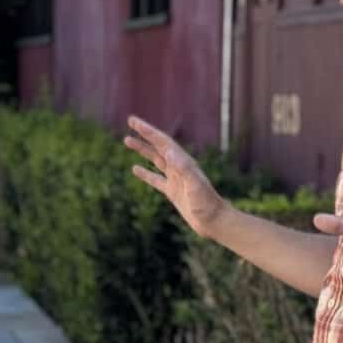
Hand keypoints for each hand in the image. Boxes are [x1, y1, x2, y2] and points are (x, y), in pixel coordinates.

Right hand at [124, 115, 225, 236]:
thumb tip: (168, 152)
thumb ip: (183, 168)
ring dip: (142, 149)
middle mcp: (180, 167)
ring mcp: (176, 179)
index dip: (149, 131)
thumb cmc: (207, 203)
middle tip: (130, 121)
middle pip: (158, 146)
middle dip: (144, 134)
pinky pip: (156, 179)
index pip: (163, 142)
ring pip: (155, 160)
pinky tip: (135, 169)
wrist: (215, 221)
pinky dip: (145, 173)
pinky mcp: (173, 191)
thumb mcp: (195, 185)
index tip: (134, 122)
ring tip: (127, 140)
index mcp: (184, 162)